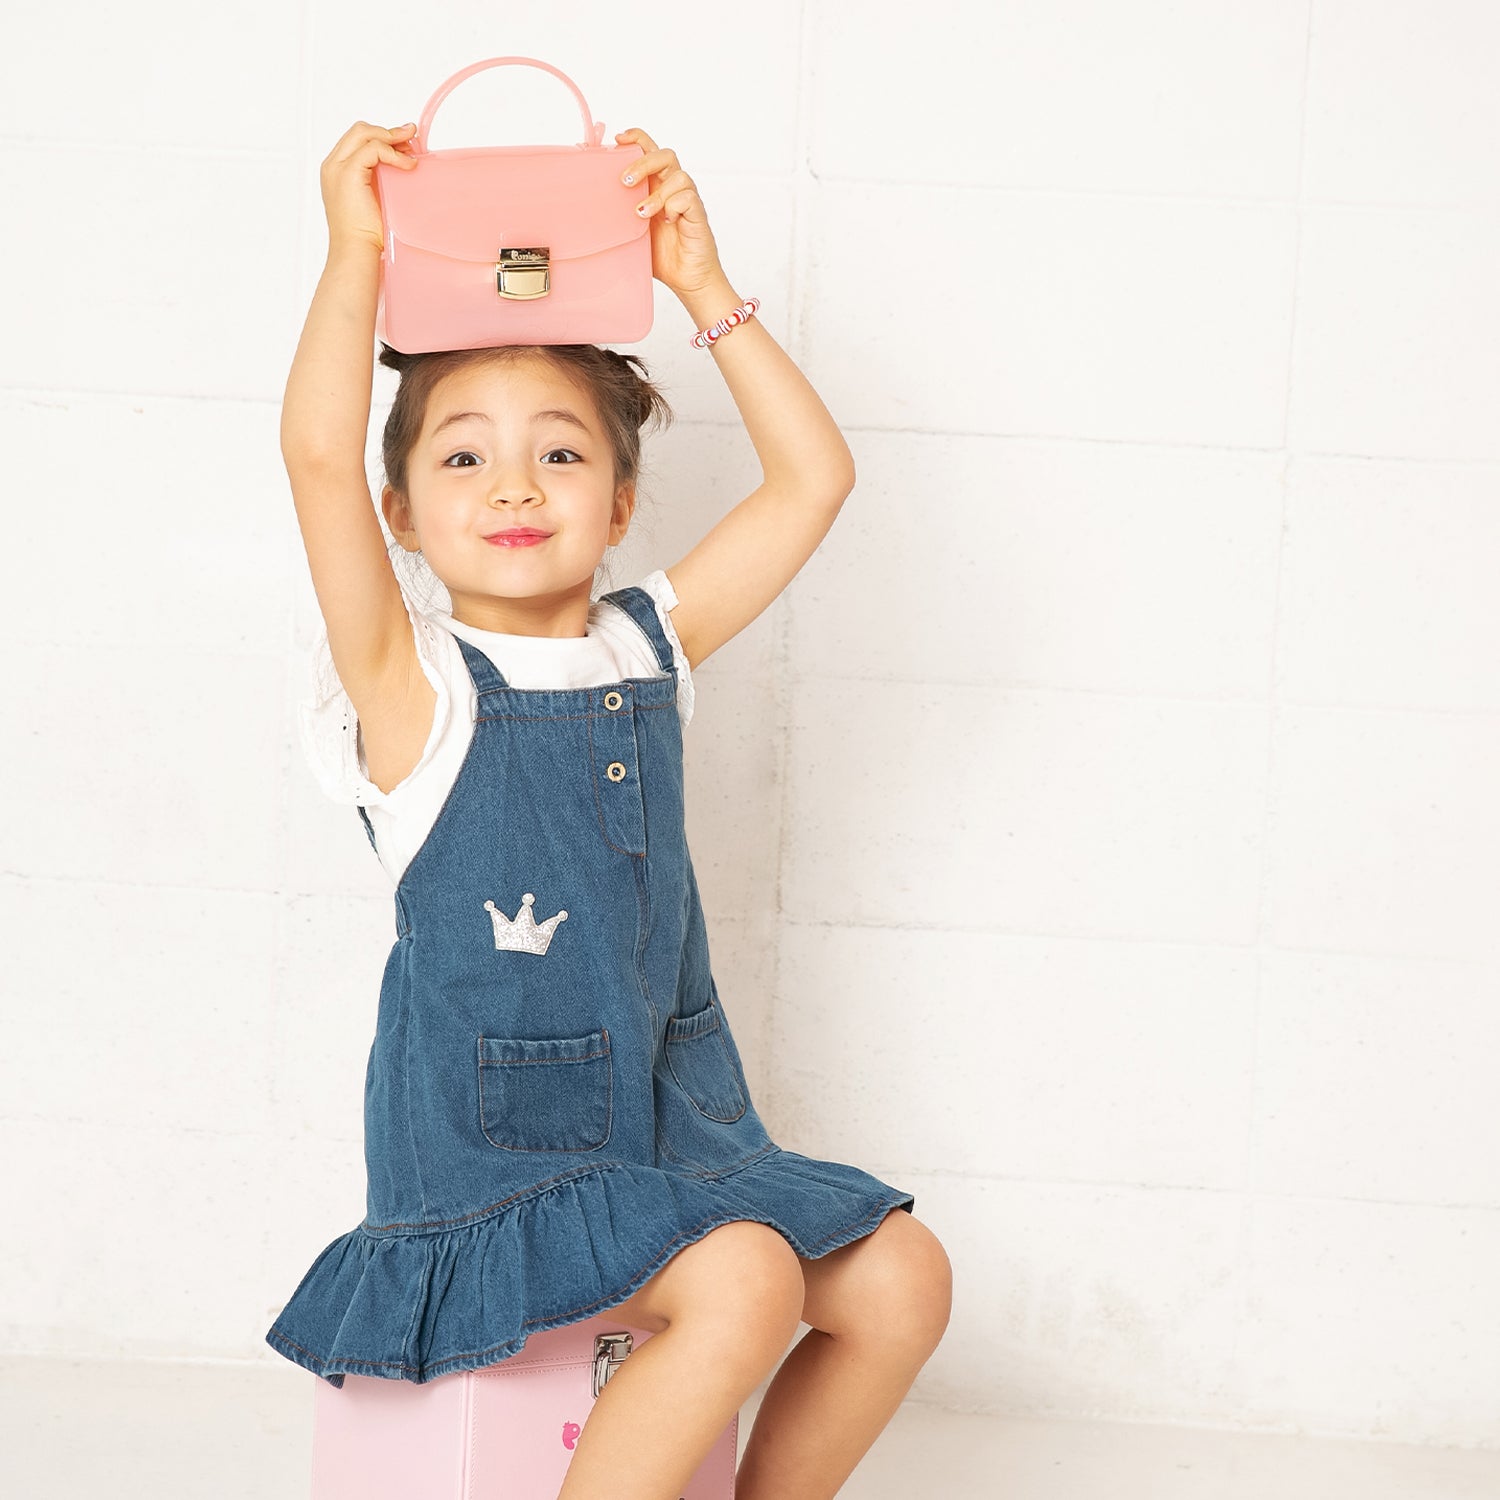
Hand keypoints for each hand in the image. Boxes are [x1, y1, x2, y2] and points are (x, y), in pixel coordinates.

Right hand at [319, 120, 418, 255]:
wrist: (356, 251)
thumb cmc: (367, 235)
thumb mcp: (376, 199)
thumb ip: (381, 180)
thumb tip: (406, 166)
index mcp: (336, 171)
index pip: (357, 140)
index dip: (382, 137)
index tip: (405, 144)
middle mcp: (333, 165)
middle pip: (359, 131)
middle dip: (387, 131)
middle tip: (411, 137)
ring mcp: (338, 167)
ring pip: (365, 134)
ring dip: (392, 138)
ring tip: (413, 150)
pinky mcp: (348, 172)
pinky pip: (373, 149)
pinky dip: (393, 153)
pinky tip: (408, 165)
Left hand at [614, 129, 725, 298]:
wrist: (688, 280)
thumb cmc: (663, 255)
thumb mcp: (632, 232)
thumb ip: (619, 215)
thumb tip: (588, 210)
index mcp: (657, 186)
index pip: (650, 150)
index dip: (637, 138)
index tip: (619, 140)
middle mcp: (673, 188)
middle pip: (664, 155)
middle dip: (642, 162)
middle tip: (625, 181)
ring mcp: (687, 200)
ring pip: (678, 175)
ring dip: (656, 193)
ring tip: (642, 213)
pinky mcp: (697, 213)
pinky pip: (687, 197)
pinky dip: (673, 206)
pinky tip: (667, 222)